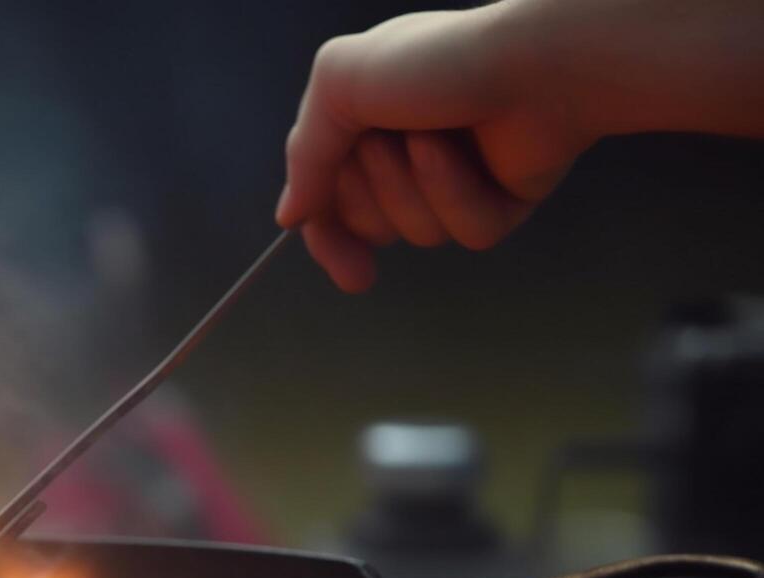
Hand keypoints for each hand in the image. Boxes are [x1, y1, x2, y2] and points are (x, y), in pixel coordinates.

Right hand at [279, 0, 763, 292]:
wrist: (536, 59)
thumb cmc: (438, 60)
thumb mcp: (339, 84)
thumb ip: (305, 153)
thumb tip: (289, 218)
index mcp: (365, 124)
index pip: (328, 203)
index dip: (330, 240)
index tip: (347, 269)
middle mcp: (406, 155)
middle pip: (366, 225)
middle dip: (373, 192)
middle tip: (389, 143)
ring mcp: (455, 180)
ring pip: (417, 235)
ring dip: (418, 190)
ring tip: (439, 138)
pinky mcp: (503, 200)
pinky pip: (469, 235)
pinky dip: (463, 198)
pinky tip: (479, 157)